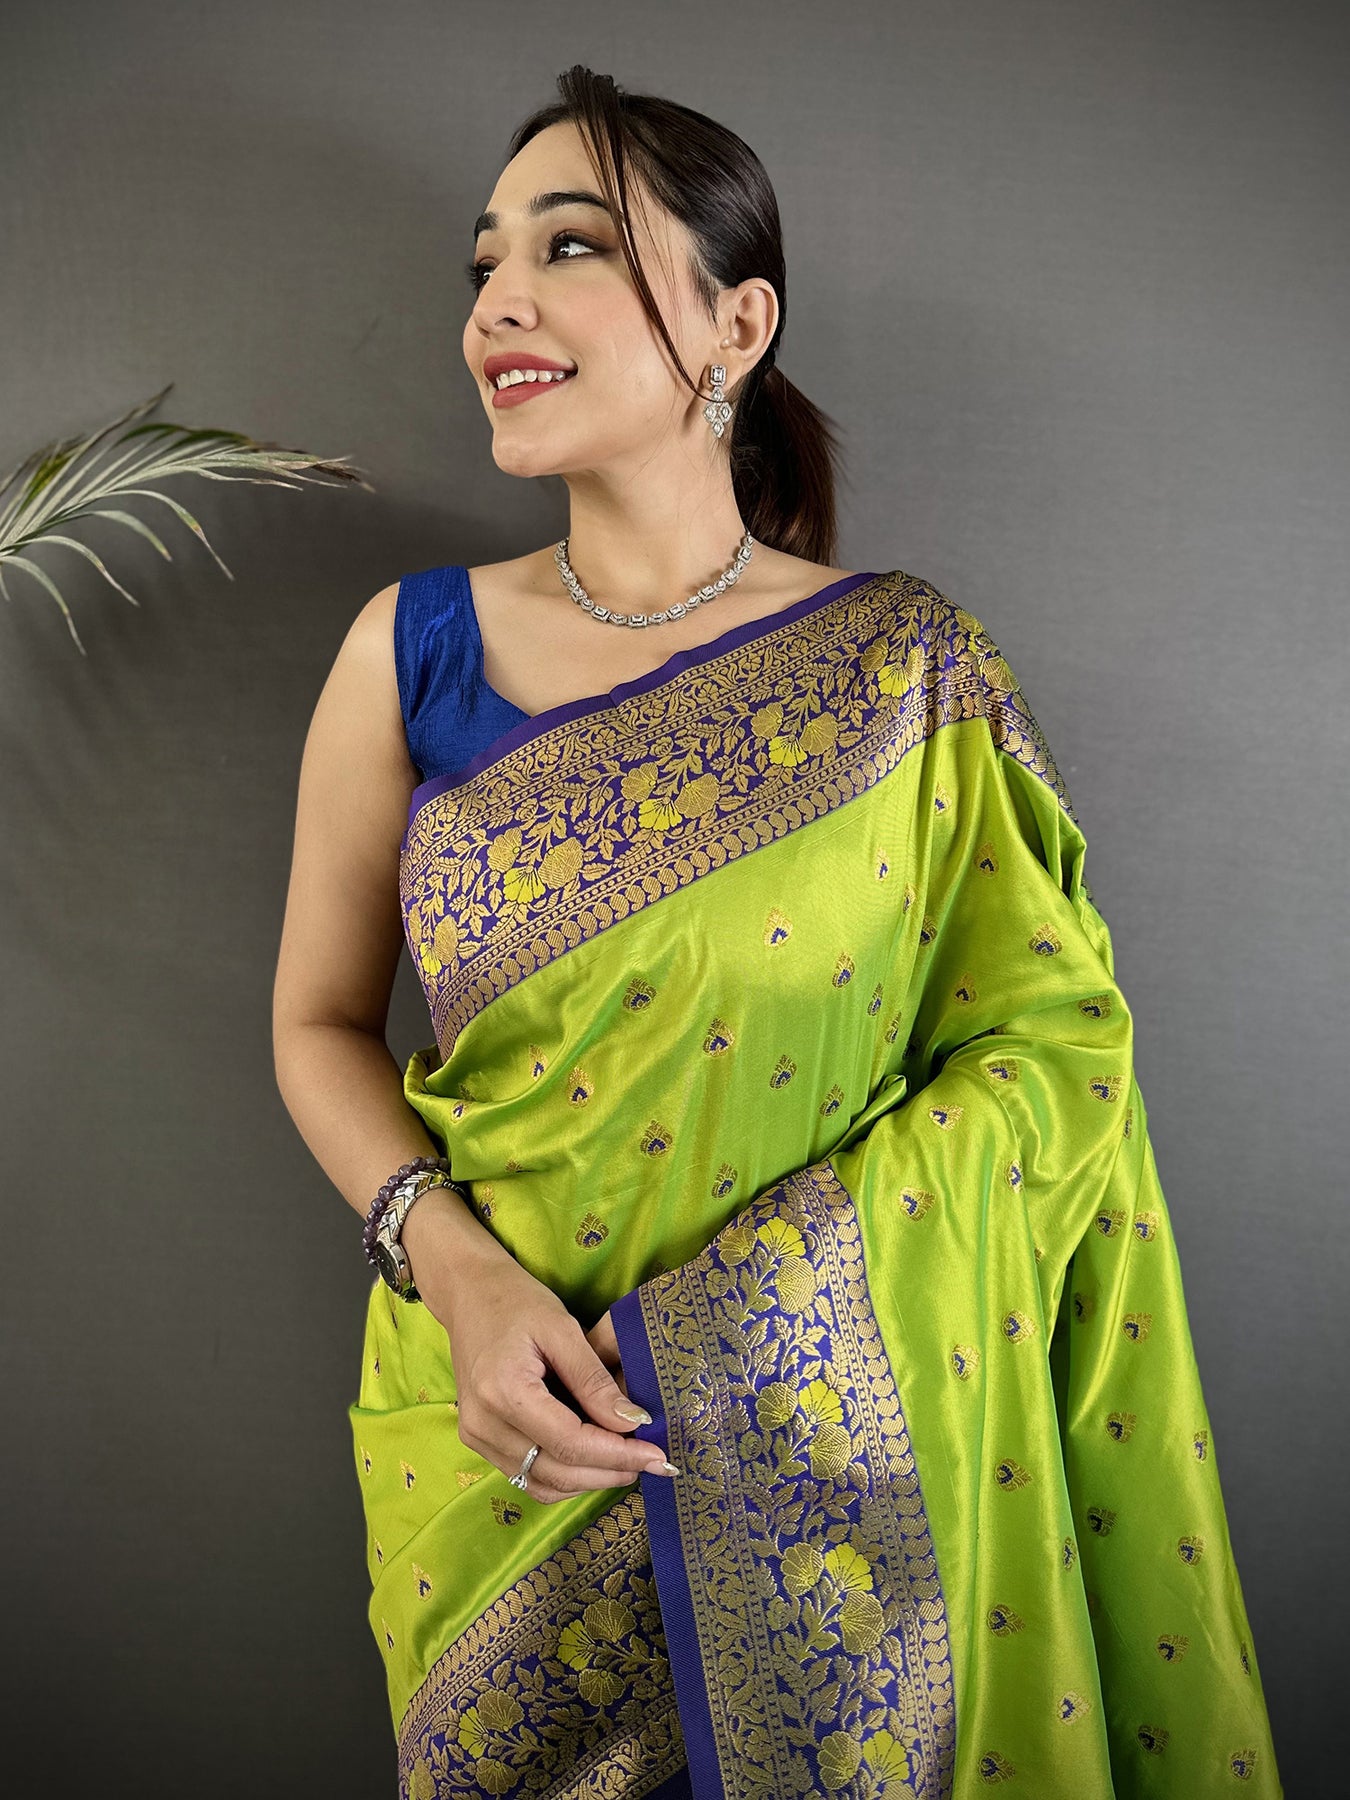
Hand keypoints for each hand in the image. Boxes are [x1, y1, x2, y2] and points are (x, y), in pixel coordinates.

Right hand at [409, 1219, 670, 1503]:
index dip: (617, 1454)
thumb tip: (634, 1422)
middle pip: (557, 1470)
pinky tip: (592, 1462)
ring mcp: (477, 1436)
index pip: (570, 1442)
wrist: (469, 1294)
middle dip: (609, 1472)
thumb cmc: (517, 1302)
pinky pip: (527, 1475)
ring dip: (589, 1479)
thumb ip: (594, 1380)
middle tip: (652, 1462)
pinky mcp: (479, 1440)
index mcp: (503, 1390)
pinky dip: (564, 1476)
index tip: (657, 1455)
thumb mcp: (562, 1329)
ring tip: (627, 1463)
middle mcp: (483, 1423)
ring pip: (543, 1482)